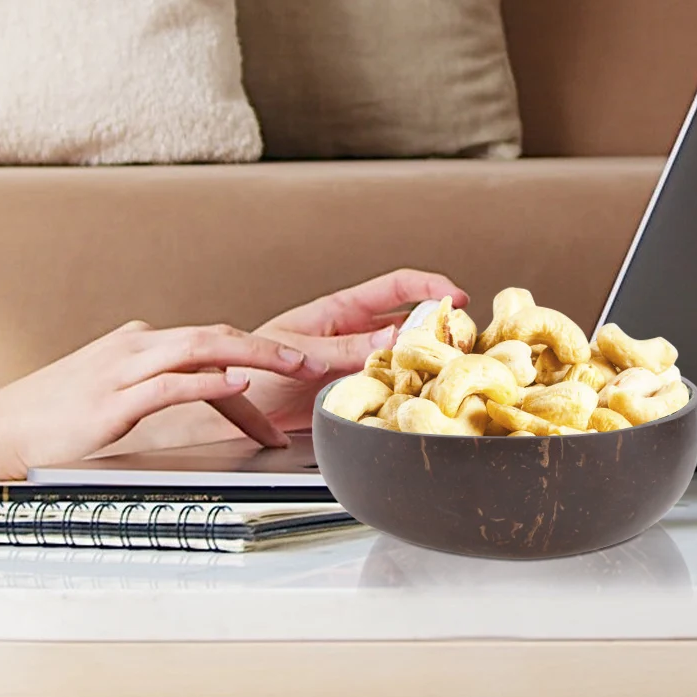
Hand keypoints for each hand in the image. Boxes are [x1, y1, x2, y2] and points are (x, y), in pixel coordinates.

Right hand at [0, 319, 334, 476]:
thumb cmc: (51, 420)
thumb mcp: (111, 395)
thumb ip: (156, 388)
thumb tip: (209, 396)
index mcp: (138, 344)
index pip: (211, 346)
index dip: (259, 360)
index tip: (295, 385)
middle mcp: (135, 347)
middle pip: (218, 336)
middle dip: (273, 348)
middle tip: (320, 361)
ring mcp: (122, 370)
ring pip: (203, 348)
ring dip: (257, 356)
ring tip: (298, 367)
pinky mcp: (112, 400)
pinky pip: (170, 383)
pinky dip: (207, 381)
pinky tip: (236, 384)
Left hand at [235, 269, 468, 432]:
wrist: (231, 410)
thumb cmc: (251, 366)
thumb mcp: (298, 351)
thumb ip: (344, 348)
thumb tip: (392, 336)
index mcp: (340, 311)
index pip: (395, 287)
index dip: (429, 286)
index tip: (456, 297)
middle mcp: (355, 334)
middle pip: (411, 321)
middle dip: (440, 326)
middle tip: (465, 341)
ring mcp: (358, 363)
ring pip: (406, 356)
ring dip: (429, 361)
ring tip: (453, 370)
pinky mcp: (356, 392)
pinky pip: (392, 387)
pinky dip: (411, 390)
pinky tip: (423, 397)